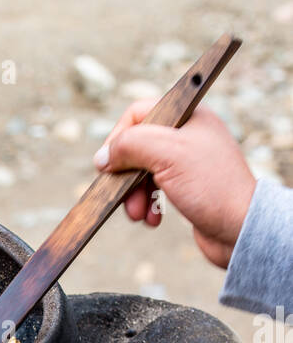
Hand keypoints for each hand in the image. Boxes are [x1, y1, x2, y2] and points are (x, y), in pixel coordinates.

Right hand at [93, 102, 256, 267]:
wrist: (241, 228)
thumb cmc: (212, 187)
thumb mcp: (167, 155)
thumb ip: (131, 146)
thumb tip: (102, 157)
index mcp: (188, 116)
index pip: (138, 114)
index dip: (118, 138)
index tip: (108, 165)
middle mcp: (188, 134)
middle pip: (137, 147)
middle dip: (126, 175)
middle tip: (122, 197)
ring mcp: (188, 161)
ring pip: (143, 171)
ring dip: (134, 195)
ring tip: (139, 215)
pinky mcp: (187, 186)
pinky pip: (155, 190)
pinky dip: (148, 205)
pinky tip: (154, 218)